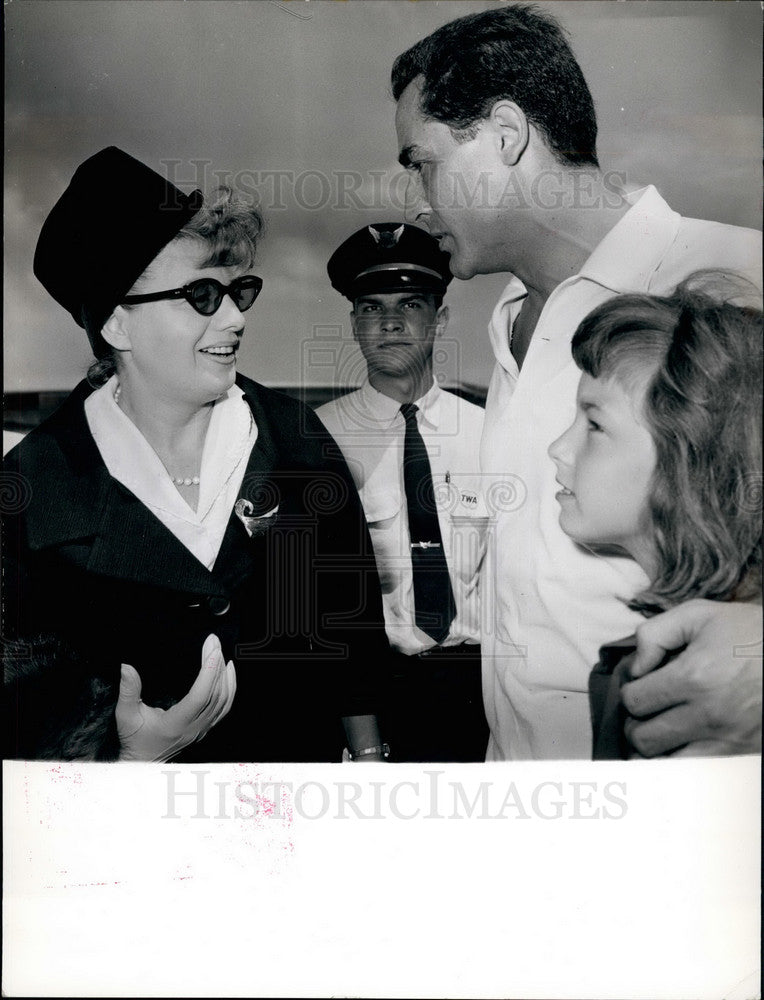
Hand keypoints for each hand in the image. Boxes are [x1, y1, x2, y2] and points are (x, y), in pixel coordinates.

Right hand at [116, 634, 235, 761]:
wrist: (143, 763)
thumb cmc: (134, 740)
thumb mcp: (126, 716)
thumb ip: (128, 691)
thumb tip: (126, 667)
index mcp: (176, 723)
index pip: (200, 695)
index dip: (209, 671)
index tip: (212, 649)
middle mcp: (194, 727)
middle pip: (215, 693)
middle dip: (216, 664)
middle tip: (214, 642)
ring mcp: (203, 729)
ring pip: (223, 700)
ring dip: (225, 675)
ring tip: (220, 652)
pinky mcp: (206, 728)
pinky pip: (225, 707)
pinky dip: (230, 688)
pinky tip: (229, 672)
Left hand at [621, 600, 761, 756]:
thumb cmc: (750, 633)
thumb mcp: (700, 615)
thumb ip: (655, 633)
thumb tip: (636, 665)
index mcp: (693, 677)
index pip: (634, 701)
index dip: (631, 692)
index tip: (641, 685)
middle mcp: (708, 715)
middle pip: (644, 739)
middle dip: (637, 723)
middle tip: (647, 710)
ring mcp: (727, 740)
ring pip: (666, 763)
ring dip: (656, 747)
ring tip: (662, 728)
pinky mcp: (741, 753)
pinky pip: (696, 771)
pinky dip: (682, 760)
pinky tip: (683, 741)